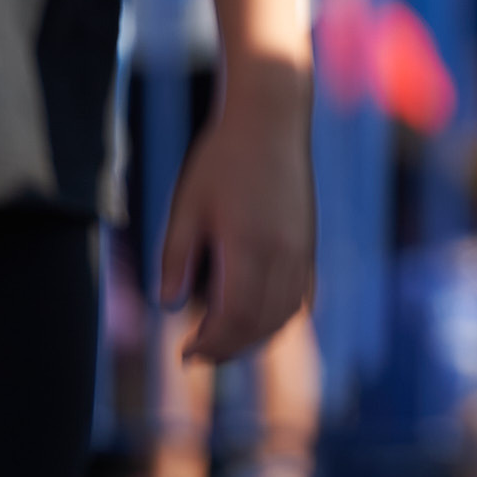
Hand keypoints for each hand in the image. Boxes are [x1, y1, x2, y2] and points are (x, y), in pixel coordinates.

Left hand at [160, 53, 315, 361]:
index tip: (184, 353)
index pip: (233, 318)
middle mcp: (282, 255)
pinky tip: (256, 320)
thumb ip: (176, 258)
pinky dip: (278, 318)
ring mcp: (301, 249)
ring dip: (255, 338)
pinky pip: (299, 297)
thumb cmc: (221, 158)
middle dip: (229, 349)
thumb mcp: (187, 206)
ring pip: (284, 315)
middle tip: (197, 356)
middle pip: (260, 324)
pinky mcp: (308, 242)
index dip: (210, 345)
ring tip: (224, 343)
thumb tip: (168, 305)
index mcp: (248, 247)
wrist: (270, 120)